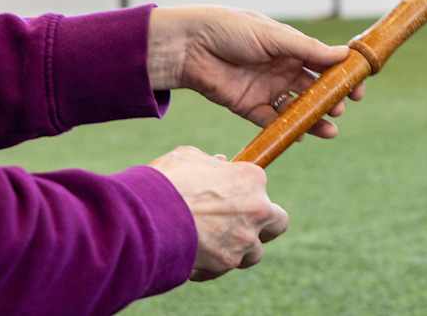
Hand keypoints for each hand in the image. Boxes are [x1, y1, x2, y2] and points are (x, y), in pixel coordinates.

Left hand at [147, 6, 364, 137]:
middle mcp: (281, 68)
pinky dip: (287, 130)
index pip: (323, 63)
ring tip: (329, 130)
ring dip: (314, 119)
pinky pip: (273, 122)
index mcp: (289, 47)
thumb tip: (344, 55)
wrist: (188, 46)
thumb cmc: (230, 29)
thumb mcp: (273, 36)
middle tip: (341, 108)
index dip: (342, 75)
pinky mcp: (249, 106)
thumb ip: (307, 49)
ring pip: (297, 108)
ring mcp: (266, 88)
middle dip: (331, 100)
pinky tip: (300, 135)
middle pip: (314, 88)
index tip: (358, 87)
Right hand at [150, 146, 288, 280]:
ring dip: (237, 251)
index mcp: (251, 179)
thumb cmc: (167, 181)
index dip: (245, 192)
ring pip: (253, 253)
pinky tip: (191, 257)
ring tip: (211, 245)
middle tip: (239, 225)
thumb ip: (209, 162)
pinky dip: (210, 266)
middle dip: (263, 226)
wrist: (149, 216)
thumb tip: (219, 163)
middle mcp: (257, 209)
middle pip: (277, 224)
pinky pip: (222, 269)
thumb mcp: (188, 158)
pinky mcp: (227, 262)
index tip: (231, 196)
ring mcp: (244, 239)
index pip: (261, 187)